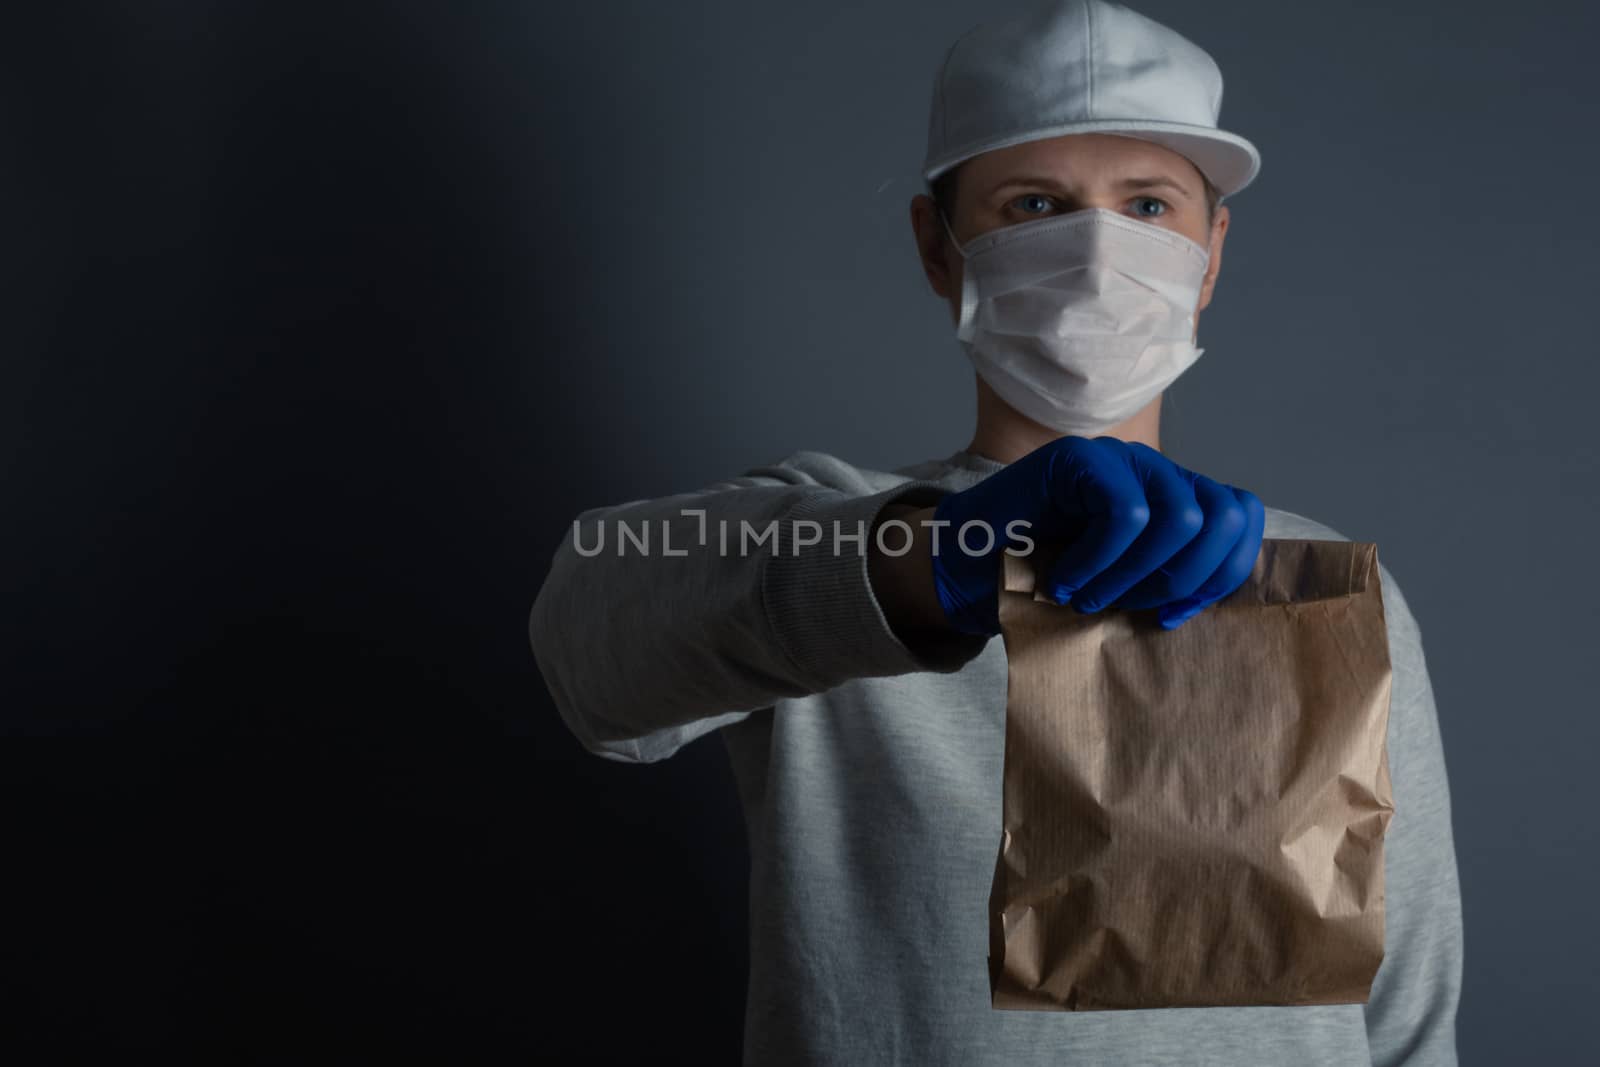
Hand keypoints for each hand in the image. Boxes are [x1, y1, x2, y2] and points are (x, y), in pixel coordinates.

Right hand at [930, 436, 1264, 634]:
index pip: (1243, 518)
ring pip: (1181, 518)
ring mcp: (1120, 459)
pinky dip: (1100, 561)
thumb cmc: (1047, 580)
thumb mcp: (1125, 588)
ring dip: (1137, 575)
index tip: (1173, 616)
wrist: (969, 565)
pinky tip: (1066, 580)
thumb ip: (1170, 580)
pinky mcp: (1082, 458)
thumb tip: (1212, 598)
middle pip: (1223, 517)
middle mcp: (1157, 471)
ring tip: (1092, 596)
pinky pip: (1126, 515)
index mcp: (1177, 499)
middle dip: (1182, 579)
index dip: (1221, 574)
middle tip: (1129, 606)